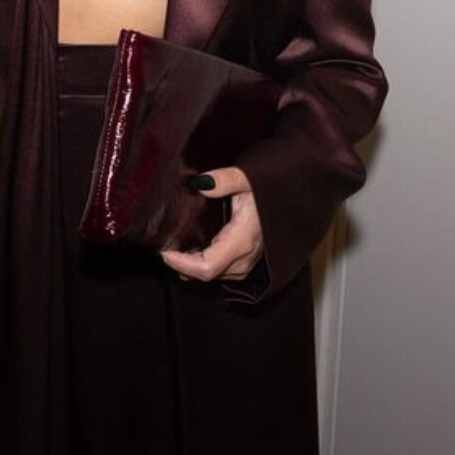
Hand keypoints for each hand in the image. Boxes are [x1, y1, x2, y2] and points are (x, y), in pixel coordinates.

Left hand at [158, 166, 264, 283]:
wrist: (291, 200)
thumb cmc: (272, 190)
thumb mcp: (250, 179)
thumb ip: (227, 179)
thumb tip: (201, 183)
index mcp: (242, 241)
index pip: (206, 268)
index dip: (182, 264)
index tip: (164, 250)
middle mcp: (244, 259)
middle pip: (205, 274)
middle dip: (180, 264)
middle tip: (163, 244)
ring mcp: (246, 264)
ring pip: (211, 275)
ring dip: (190, 265)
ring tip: (174, 246)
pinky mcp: (245, 263)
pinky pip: (218, 271)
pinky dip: (201, 264)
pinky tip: (191, 248)